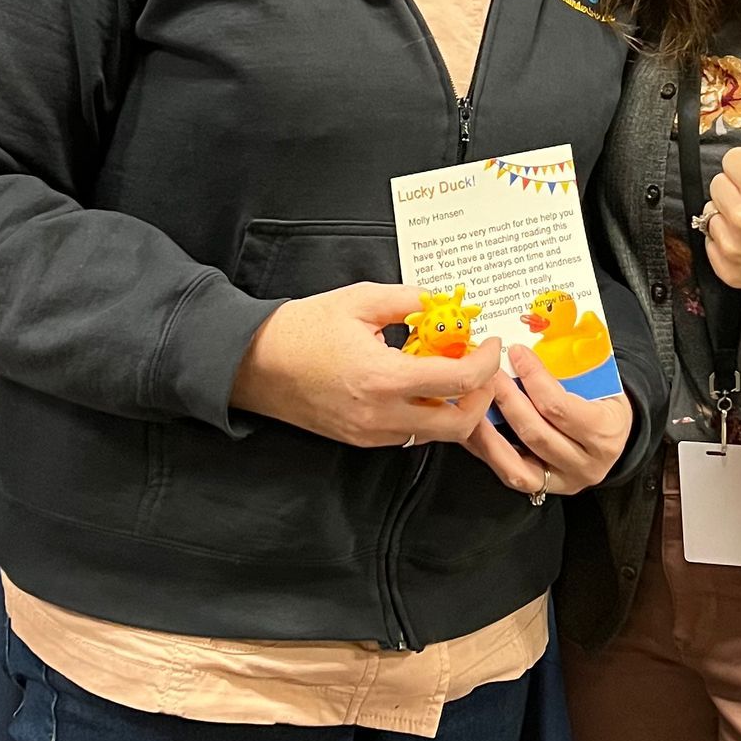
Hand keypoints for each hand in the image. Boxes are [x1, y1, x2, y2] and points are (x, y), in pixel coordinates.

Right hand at [231, 283, 500, 445]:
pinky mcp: (359, 440)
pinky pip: (409, 435)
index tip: (488, 343)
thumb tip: (441, 302)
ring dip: (454, 409)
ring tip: (451, 375)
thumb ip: (408, 300)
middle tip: (478, 367)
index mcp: (384, 378)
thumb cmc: (300, 329)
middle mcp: (381, 415)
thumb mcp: (358, 300)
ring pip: (435, 435)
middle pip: (458, 424)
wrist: (252, 364)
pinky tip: (420, 387)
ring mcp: (370, 433)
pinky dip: (426, 416)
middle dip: (479, 397)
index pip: (458, 382)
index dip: (484, 362)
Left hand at [461, 344, 633, 499]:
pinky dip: (490, 451)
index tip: (516, 354)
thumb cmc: (604, 402)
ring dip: (490, 429)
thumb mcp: (601, 384)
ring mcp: (566, 481)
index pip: (559, 407)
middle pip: (536, 433)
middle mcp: (588, 464)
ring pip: (519, 460)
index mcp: (606, 432)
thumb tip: (526, 349)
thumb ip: (571, 370)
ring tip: (475, 402)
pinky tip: (477, 430)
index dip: (533, 379)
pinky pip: (512, 473)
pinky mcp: (546, 488)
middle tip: (488, 373)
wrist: (613, 434)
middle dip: (507, 399)